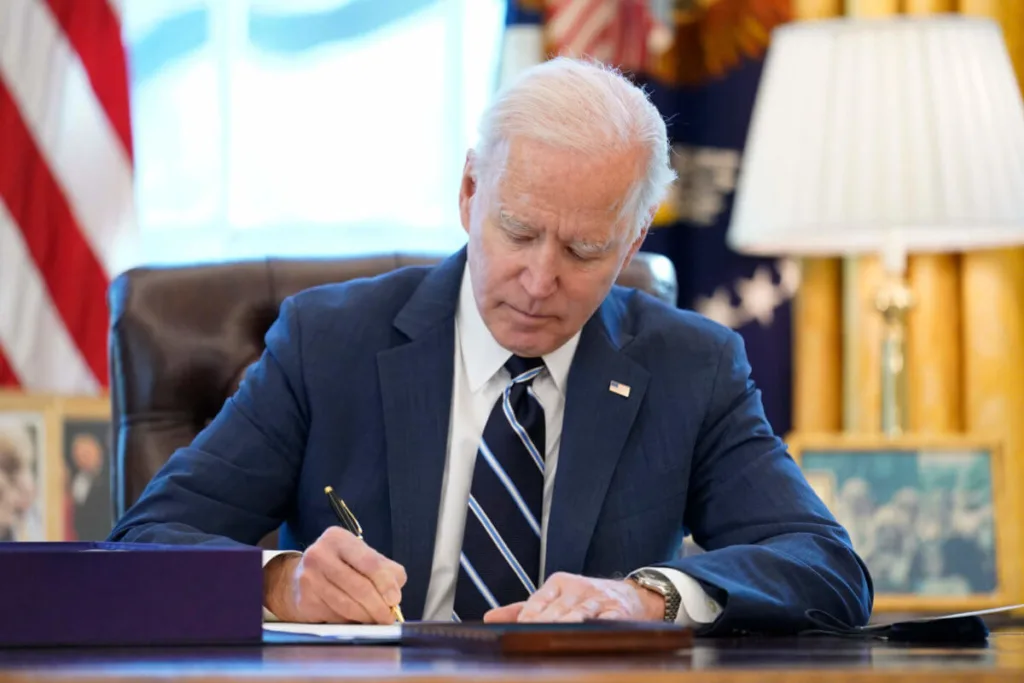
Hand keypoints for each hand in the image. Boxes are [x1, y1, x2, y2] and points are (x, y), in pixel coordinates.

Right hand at [263, 527, 406, 623]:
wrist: (301, 577)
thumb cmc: (342, 566)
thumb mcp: (364, 558)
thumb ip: (386, 570)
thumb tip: (394, 594)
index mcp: (338, 538)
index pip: (370, 562)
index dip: (386, 584)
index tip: (394, 599)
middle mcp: (320, 555)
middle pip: (359, 587)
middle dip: (378, 606)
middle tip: (388, 617)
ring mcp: (309, 578)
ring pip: (347, 605)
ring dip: (366, 617)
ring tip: (376, 620)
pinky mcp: (304, 600)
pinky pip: (335, 616)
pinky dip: (350, 621)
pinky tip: (355, 619)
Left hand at [483, 572, 664, 622]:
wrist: (632, 596)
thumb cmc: (585, 599)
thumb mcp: (555, 597)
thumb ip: (522, 609)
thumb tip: (489, 618)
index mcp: (559, 582)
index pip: (538, 601)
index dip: (528, 618)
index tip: (516, 634)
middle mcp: (578, 587)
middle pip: (557, 609)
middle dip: (544, 624)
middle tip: (530, 639)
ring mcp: (598, 598)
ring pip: (579, 612)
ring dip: (567, 623)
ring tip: (555, 634)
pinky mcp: (617, 611)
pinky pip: (605, 619)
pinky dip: (596, 626)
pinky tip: (588, 634)